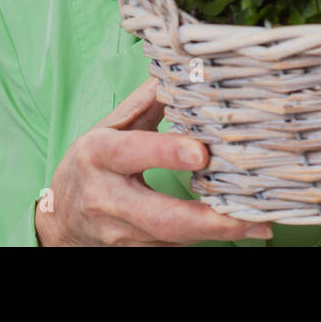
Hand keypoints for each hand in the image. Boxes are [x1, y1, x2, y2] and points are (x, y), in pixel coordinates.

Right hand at [34, 76, 274, 245]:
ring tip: (260, 224)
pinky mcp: (134, 251)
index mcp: (99, 154)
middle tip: (252, 217)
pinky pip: (175, 245)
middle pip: (161, 215)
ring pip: (174, 236)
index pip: (132, 152)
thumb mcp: (110, 128)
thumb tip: (183, 70)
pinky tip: (239, 229)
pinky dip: (207, 237)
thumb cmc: (91, 164)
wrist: (61, 219)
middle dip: (209, 220)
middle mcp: (107, 196)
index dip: (167, 153)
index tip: (203, 153)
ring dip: (218, 233)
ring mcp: (120, 231)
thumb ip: (146, 103)